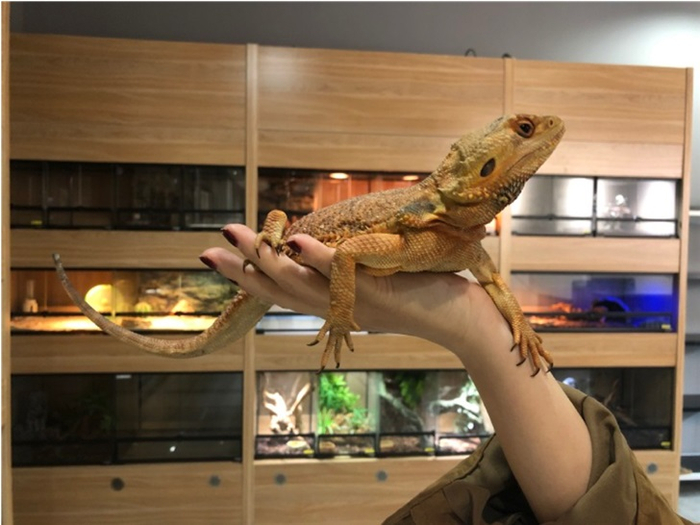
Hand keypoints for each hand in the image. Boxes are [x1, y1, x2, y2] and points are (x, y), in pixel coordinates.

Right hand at [200, 224, 505, 354]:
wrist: (464, 324)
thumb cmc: (424, 297)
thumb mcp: (377, 285)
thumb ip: (351, 275)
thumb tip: (333, 252)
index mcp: (333, 306)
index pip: (282, 291)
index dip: (248, 277)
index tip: (218, 258)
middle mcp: (337, 307)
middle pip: (279, 290)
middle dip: (241, 270)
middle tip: (206, 252)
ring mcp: (354, 300)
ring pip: (300, 282)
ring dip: (266, 259)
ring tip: (235, 236)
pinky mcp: (378, 290)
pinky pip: (342, 272)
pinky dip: (317, 258)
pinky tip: (295, 242)